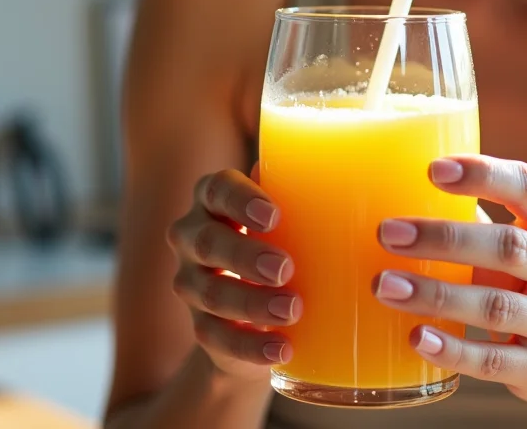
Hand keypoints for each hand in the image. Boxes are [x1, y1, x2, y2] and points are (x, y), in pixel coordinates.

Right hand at [166, 167, 300, 381]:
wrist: (258, 314)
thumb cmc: (280, 245)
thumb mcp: (292, 222)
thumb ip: (302, 199)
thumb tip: (335, 178)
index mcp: (214, 200)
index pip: (217, 189)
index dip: (241, 199)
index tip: (273, 216)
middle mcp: (193, 237)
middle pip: (208, 242)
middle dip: (245, 256)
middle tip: (285, 268)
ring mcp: (191, 283)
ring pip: (209, 293)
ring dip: (250, 302)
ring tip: (291, 309)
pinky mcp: (201, 326)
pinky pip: (216, 336)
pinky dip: (250, 345)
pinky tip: (280, 348)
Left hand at [374, 155, 526, 408]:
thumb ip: (479, 221)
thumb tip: (400, 195)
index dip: (484, 175)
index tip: (433, 169)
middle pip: (508, 246)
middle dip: (443, 238)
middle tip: (388, 233)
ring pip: (495, 306)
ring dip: (435, 295)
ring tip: (385, 285)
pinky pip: (492, 360)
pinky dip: (451, 350)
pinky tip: (416, 337)